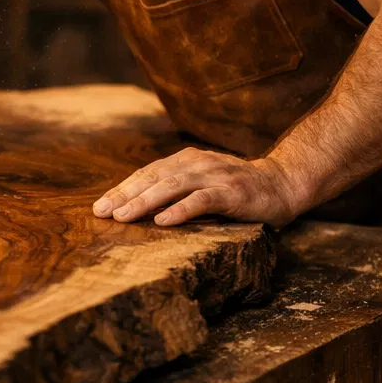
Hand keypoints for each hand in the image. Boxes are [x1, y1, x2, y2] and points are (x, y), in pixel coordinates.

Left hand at [92, 149, 308, 226]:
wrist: (282, 184)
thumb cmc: (236, 190)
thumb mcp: (201, 184)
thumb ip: (175, 190)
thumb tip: (136, 208)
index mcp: (185, 161)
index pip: (146, 174)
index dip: (122, 189)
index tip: (99, 207)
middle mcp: (196, 164)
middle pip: (153, 178)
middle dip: (125, 195)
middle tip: (101, 212)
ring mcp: (214, 176)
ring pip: (172, 187)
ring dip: (145, 202)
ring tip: (124, 216)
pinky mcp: (231, 192)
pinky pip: (201, 201)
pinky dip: (181, 210)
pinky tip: (163, 221)